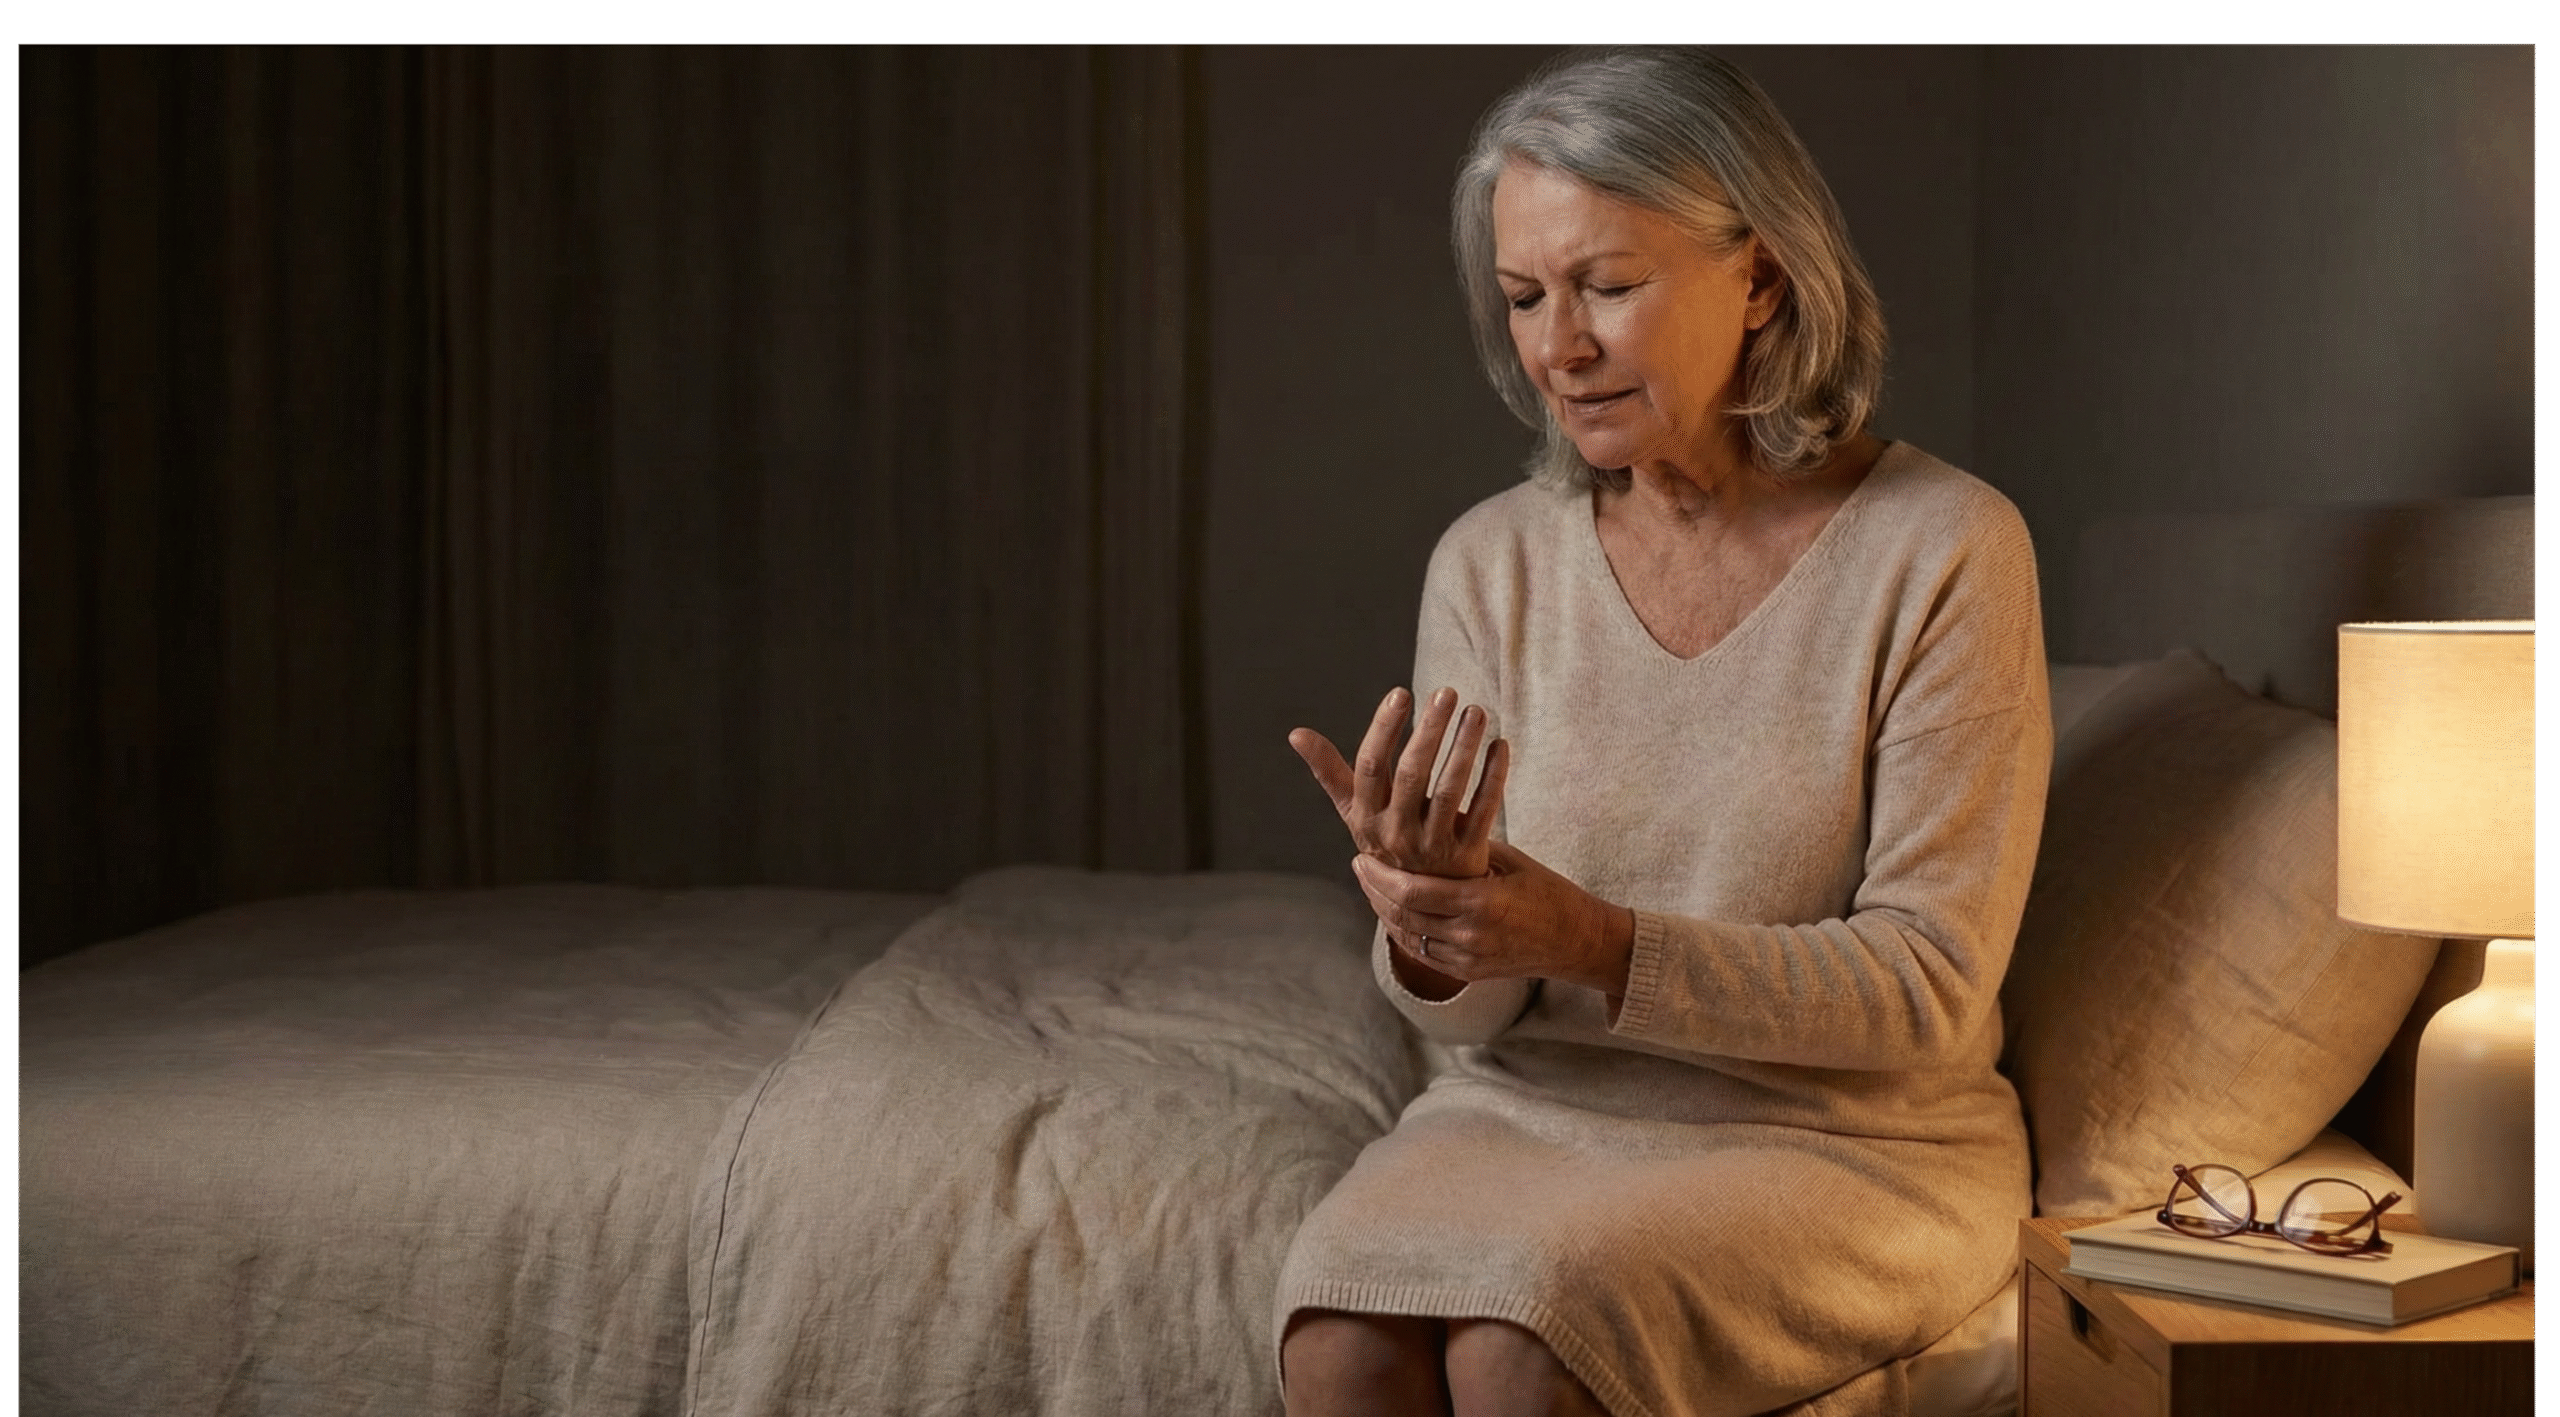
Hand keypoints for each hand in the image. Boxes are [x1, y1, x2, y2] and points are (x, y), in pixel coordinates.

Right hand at [1288, 686, 1509, 878]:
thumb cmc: (1387, 840)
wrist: (1423, 902)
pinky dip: (1494, 777)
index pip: (1371, 767)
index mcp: (1367, 817)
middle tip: (1445, 692)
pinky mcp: (1467, 854)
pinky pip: (1484, 809)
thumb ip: (1330, 772)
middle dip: (1429, 731)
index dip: (1384, 730)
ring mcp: (1434, 845)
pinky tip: (1501, 745)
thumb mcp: (1355, 812)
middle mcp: (1397, 833)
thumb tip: (1295, 733)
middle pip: (1412, 775)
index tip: (1401, 694)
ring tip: (1476, 711)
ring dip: (1464, 748)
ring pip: (1450, 790)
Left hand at [1349, 841, 1636, 1000]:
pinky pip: (1422, 954)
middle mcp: (1469, 936)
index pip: (1411, 891)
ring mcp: (1468, 960)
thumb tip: (1425, 810)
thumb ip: (1466, 844)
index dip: (1379, 875)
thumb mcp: (1508, 859)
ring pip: (1407, 937)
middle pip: (1401, 914)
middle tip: (1361, 866)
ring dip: (1383, 911)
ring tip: (1372, 886)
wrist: (1577, 941)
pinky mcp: (1468, 973)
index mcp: (1480, 902)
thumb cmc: (1547, 890)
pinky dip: (1402, 932)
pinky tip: (1393, 912)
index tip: (1362, 856)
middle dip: (1374, 890)